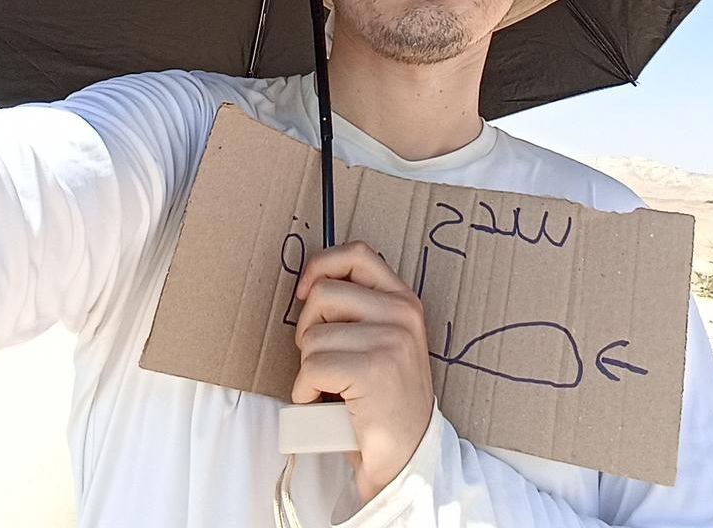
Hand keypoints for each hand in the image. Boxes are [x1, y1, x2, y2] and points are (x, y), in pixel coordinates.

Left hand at [289, 240, 435, 503]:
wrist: (407, 457)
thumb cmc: (383, 404)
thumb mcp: (384, 343)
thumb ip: (360, 312)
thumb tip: (310, 287)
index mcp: (404, 302)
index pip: (358, 254)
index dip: (322, 265)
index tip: (306, 292)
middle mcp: (402, 315)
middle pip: (324, 295)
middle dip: (308, 330)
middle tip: (325, 361)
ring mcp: (391, 341)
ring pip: (312, 336)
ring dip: (308, 369)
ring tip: (332, 388)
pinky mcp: (373, 369)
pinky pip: (311, 368)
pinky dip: (306, 392)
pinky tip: (326, 404)